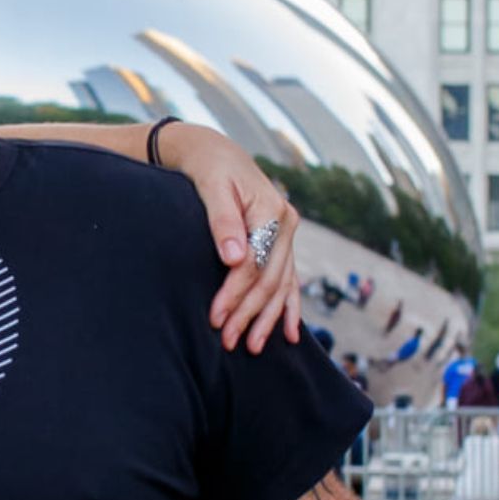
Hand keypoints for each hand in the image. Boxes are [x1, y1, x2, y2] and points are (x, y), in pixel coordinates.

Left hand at [155, 123, 301, 352]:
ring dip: (268, 318)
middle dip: (250, 313)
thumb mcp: (211, 187)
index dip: (236, 293)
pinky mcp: (280, 242)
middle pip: (270, 279)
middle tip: (230, 341)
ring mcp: (287, 235)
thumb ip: (222, 222)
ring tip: (253, 346)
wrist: (215, 153)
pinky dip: (288, 307)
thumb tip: (233, 258)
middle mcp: (286, 224)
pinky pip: (288, 279)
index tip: (216, 318)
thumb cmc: (208, 168)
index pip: (255, 263)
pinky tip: (290, 333)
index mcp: (272, 211)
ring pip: (281, 284)